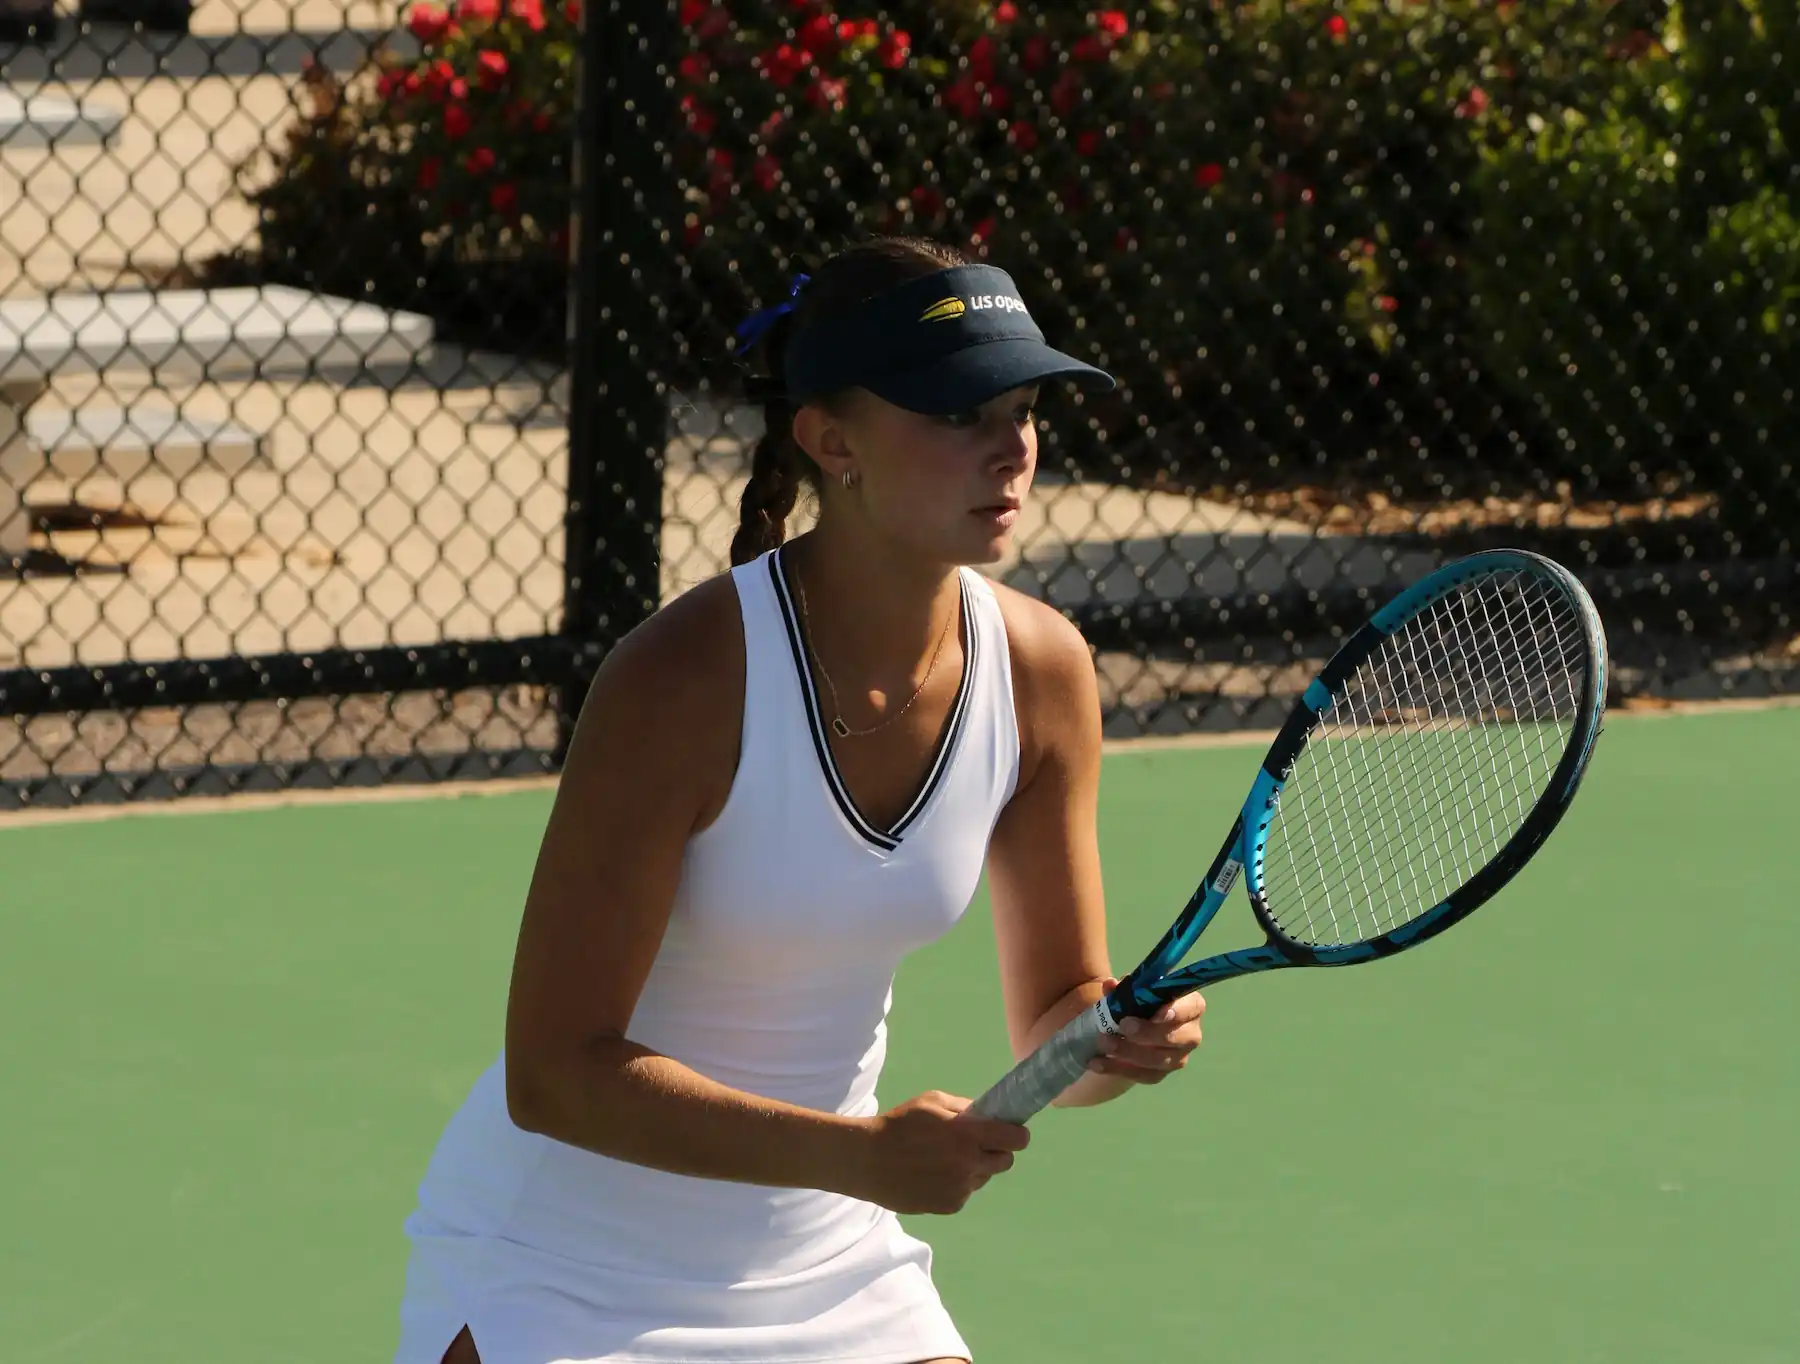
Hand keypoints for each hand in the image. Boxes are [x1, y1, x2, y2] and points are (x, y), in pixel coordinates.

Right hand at [853, 1091, 1029, 1214]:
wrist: (868, 1160)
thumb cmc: (899, 1124)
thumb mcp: (932, 1102)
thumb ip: (965, 1108)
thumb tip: (989, 1115)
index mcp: (969, 1135)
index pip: (1016, 1139)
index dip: (1016, 1134)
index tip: (1010, 1131)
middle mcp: (970, 1164)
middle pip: (1005, 1161)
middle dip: (996, 1150)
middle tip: (975, 1144)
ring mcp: (960, 1189)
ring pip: (983, 1177)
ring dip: (974, 1168)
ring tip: (945, 1159)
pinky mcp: (949, 1206)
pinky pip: (965, 1192)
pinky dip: (957, 1184)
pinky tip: (934, 1174)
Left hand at [1085, 978, 1204, 1085]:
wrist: (1132, 1030)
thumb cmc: (1140, 1003)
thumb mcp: (1132, 991)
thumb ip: (1124, 988)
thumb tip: (1111, 985)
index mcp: (1191, 1005)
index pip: (1191, 1008)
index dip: (1177, 1012)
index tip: (1157, 1014)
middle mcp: (1190, 1033)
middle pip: (1175, 1038)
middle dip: (1148, 1033)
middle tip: (1123, 1025)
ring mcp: (1178, 1057)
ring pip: (1158, 1060)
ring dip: (1128, 1052)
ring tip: (1104, 1042)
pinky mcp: (1161, 1074)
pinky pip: (1143, 1076)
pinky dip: (1117, 1069)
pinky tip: (1097, 1063)